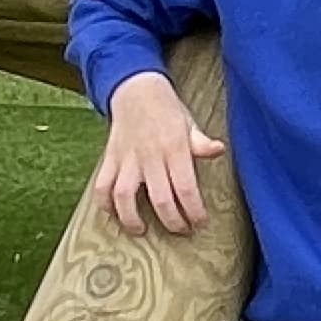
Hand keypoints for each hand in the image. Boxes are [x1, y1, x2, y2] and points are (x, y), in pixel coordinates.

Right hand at [97, 70, 227, 234]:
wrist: (136, 89)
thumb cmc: (167, 110)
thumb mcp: (189, 123)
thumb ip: (201, 143)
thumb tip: (218, 149)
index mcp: (174, 147)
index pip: (186, 188)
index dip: (194, 211)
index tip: (200, 223)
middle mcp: (150, 155)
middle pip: (160, 198)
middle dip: (173, 221)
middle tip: (182, 230)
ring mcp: (127, 158)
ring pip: (125, 195)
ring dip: (132, 218)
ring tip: (142, 230)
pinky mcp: (110, 158)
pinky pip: (102, 185)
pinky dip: (104, 203)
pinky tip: (114, 213)